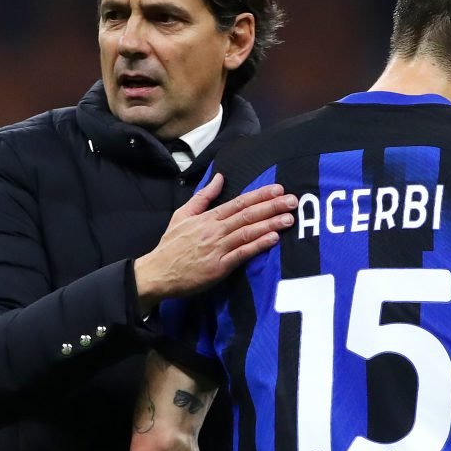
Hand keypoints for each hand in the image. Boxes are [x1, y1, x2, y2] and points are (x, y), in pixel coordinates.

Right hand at [134, 173, 296, 312]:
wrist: (157, 273)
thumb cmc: (171, 245)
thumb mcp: (182, 214)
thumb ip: (203, 196)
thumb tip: (220, 177)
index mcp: (208, 217)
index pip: (238, 202)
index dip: (260, 195)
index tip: (278, 189)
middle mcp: (214, 230)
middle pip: (247, 215)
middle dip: (271, 206)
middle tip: (293, 200)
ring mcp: (217, 248)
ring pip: (247, 232)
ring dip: (270, 224)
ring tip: (289, 218)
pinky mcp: (219, 267)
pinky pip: (242, 254)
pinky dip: (257, 245)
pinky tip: (273, 239)